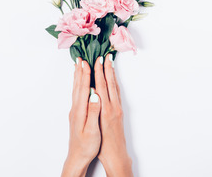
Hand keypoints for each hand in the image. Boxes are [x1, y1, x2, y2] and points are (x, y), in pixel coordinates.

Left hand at [62, 58, 101, 176]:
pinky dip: (78, 84)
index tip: (87, 62)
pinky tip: (79, 83)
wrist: (77, 157)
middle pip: (78, 86)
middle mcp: (75, 108)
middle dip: (80, 71)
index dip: (85, 75)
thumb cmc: (86, 146)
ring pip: (76, 89)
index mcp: (80, 111)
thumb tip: (95, 96)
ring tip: (78, 65)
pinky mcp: (76, 113)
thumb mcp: (92, 131)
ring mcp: (75, 110)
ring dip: (77, 76)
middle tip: (81, 57)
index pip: (83, 89)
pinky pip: (77, 93)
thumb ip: (93, 113)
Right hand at [94, 54, 132, 176]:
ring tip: (109, 62)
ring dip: (111, 73)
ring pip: (114, 87)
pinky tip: (111, 80)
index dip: (98, 72)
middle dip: (106, 68)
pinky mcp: (118, 112)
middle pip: (109, 83)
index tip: (96, 60)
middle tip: (103, 55)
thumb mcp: (97, 128)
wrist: (116, 156)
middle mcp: (113, 107)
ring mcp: (117, 109)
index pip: (101, 86)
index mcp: (105, 110)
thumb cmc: (103, 146)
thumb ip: (95, 110)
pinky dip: (113, 83)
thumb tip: (93, 94)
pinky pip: (116, 93)